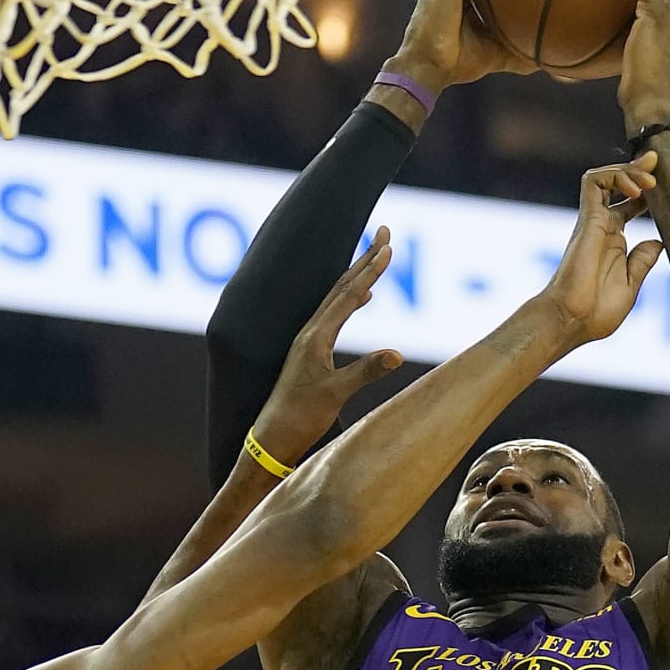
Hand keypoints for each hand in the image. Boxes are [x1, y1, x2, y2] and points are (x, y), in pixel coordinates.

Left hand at [252, 232, 403, 466]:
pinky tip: (363, 298)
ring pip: (338, 297)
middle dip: (365, 258)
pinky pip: (335, 314)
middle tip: (384, 232)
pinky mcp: (311, 351)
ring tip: (377, 256)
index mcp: (316, 336)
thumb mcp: (335, 394)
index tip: (388, 246)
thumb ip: (365, 372)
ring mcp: (309, 340)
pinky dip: (352, 299)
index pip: (347, 294)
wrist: (272, 437)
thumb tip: (397, 354)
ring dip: (359, 275)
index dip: (370, 270)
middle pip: (342, 285)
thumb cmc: (300, 417)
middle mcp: (311, 331)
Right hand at [537, 158, 662, 348]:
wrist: (571, 321)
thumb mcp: (630, 285)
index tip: (664, 184)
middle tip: (657, 162)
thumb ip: (641, 261)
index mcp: (614, 242)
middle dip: (638, 169)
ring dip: (628, 171)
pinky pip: (594, 183)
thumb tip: (657, 241)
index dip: (646, 192)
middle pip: (618, 185)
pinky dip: (614, 177)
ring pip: (604, 178)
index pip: (630, 205)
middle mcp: (602, 228)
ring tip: (649, 180)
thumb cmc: (596, 313)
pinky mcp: (587, 220)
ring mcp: (593, 222)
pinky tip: (635, 190)